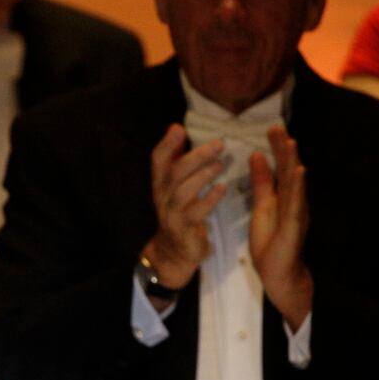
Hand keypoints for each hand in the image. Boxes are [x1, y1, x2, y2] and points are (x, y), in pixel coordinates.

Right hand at [143, 124, 226, 300]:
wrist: (173, 252)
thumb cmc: (179, 213)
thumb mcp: (174, 186)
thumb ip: (175, 159)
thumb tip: (175, 128)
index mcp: (160, 184)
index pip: (157, 160)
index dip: (166, 144)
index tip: (178, 128)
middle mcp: (162, 197)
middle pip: (173, 173)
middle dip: (196, 156)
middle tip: (219, 143)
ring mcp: (171, 214)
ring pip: (182, 191)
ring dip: (203, 176)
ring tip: (221, 164)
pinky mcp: (183, 229)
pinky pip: (194, 213)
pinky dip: (209, 199)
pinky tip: (221, 189)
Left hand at [248, 124, 313, 328]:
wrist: (279, 272)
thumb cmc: (271, 240)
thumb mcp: (262, 205)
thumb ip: (261, 182)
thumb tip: (256, 155)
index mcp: (284, 195)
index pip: (281, 167)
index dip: (277, 148)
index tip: (271, 128)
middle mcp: (294, 200)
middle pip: (289, 169)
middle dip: (284, 148)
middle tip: (276, 126)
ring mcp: (296, 211)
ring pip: (295, 183)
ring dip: (293, 162)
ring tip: (290, 141)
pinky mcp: (294, 225)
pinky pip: (296, 203)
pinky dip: (298, 187)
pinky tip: (299, 172)